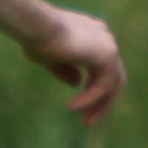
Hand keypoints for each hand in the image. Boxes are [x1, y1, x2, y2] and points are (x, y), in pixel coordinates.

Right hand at [24, 7, 124, 125]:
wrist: (36, 25)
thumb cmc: (36, 38)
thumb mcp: (51, 59)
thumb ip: (66, 70)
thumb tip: (77, 83)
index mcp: (92, 34)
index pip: (101, 67)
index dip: (91, 88)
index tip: (77, 106)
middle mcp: (104, 37)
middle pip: (111, 77)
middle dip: (100, 101)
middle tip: (87, 121)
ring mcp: (108, 45)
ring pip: (111, 84)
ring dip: (99, 105)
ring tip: (86, 121)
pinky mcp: (107, 55)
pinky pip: (103, 86)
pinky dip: (90, 99)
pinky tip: (73, 107)